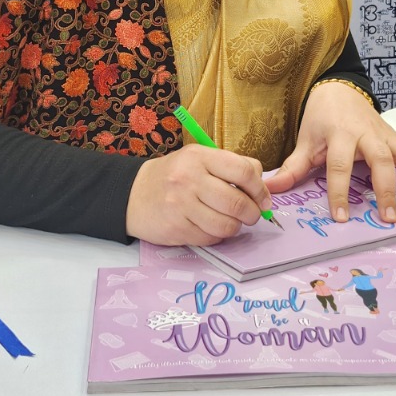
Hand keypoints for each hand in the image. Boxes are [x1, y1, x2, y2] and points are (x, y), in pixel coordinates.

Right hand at [125, 143, 273, 244]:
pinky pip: (210, 238)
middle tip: (253, 215)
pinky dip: (217, 236)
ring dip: (235, 227)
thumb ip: (231, 166)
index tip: (263, 199)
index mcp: (199, 157)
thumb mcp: (198, 159)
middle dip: (253, 213)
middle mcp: (189, 179)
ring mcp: (181, 206)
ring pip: (227, 225)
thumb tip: (262, 184)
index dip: (260, 189)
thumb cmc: (174, 176)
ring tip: (230, 221)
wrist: (132, 194)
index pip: (243, 171)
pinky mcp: (176, 228)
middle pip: (237, 203)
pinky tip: (209, 226)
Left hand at [264, 82, 395, 224]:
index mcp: (341, 135)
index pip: (340, 166)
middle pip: (381, 162)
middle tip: (388, 217)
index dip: (340, 193)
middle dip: (386, 190)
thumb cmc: (321, 119)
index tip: (341, 218)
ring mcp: (389, 136)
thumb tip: (270, 188)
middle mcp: (369, 135)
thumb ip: (292, 168)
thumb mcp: (304, 141)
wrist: (338, 89)